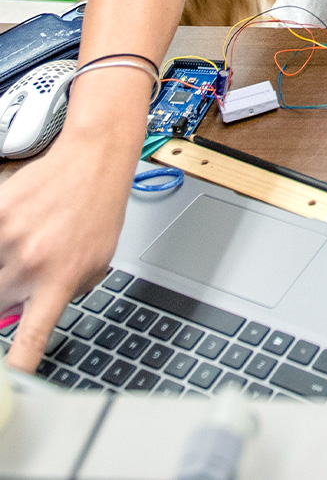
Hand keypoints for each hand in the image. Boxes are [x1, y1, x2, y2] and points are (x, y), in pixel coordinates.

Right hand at [0, 132, 133, 371]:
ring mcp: (8, 237)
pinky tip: (20, 225)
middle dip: (6, 300)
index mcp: (59, 281)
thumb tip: (36, 314)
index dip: (14, 368)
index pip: (28, 341)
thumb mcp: (97, 263)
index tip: (8, 383)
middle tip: (23, 279)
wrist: (92, 160)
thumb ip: (65, 293)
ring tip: (30, 242)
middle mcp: (31, 263)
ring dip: (3, 266)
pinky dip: (2, 240)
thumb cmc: (99, 210)